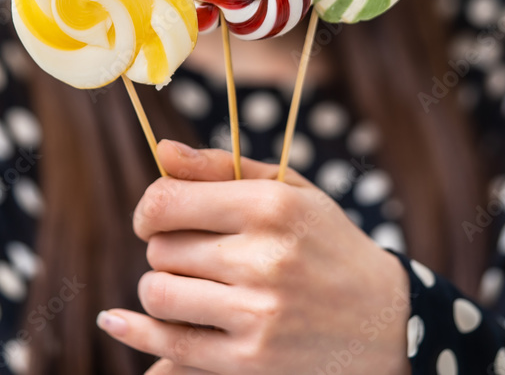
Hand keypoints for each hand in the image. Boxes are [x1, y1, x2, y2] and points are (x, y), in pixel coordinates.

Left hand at [97, 141, 410, 373]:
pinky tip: (116, 319)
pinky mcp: (251, 361)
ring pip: (157, 293)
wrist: (388, 320)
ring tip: (191, 285)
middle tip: (199, 255)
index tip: (156, 218)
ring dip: (162, 288)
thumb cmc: (328, 244)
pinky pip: (169, 344)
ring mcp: (257, 314)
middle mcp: (264, 259)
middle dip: (167, 249)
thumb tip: (159, 151)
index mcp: (271, 206)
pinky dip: (137, 331)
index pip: (166, 202)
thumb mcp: (290, 192)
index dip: (149, 209)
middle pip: (160, 249)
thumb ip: (220, 168)